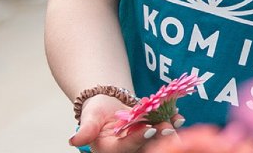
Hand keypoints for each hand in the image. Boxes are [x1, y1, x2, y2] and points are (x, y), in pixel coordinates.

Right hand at [69, 95, 184, 152]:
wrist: (106, 105)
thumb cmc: (96, 111)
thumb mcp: (89, 117)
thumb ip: (86, 130)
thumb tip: (73, 141)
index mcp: (111, 150)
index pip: (126, 146)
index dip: (138, 138)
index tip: (149, 129)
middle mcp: (128, 151)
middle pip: (145, 146)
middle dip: (158, 136)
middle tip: (168, 125)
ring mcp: (142, 144)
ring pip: (156, 139)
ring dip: (168, 130)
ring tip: (176, 119)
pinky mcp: (151, 137)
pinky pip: (162, 132)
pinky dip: (171, 123)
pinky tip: (179, 115)